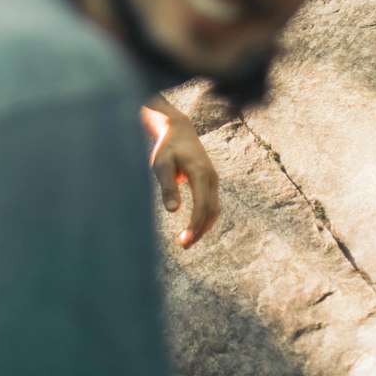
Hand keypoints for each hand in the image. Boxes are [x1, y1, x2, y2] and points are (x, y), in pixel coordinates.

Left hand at [142, 106, 219, 248]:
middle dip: (199, 231)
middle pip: (211, 212)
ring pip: (214, 210)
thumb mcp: (161, 164)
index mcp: (200, 173)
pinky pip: (212, 204)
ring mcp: (213, 180)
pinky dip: (205, 218)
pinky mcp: (211, 182)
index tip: (185, 241)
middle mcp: (211, 178)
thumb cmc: (167, 147)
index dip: (195, 226)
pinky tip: (195, 228)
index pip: (202, 206)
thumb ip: (168, 186)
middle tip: (183, 245)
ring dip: (203, 227)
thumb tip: (173, 211)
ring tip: (187, 241)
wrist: (179, 129)